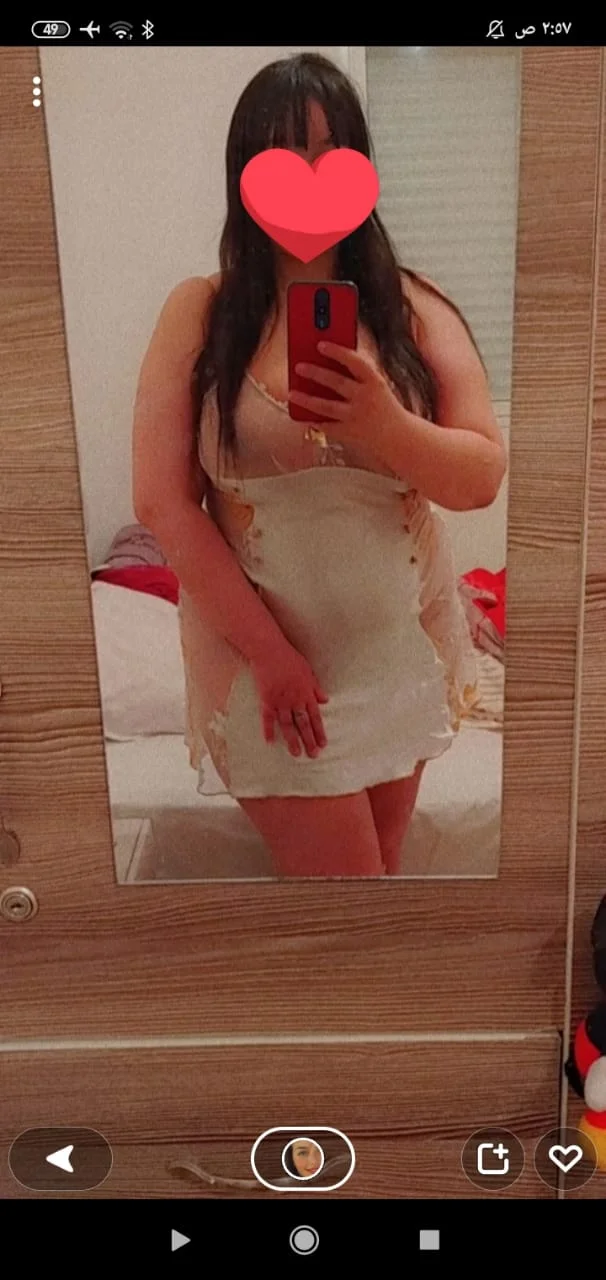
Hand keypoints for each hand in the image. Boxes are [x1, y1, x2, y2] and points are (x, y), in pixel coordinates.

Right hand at [250, 643, 328, 758]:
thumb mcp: (308, 671)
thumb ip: (316, 688)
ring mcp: (280, 701)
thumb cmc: (290, 658)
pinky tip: (270, 741)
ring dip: (292, 740)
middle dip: (309, 741)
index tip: (323, 744)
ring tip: (296, 754)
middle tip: (313, 755)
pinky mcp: (267, 700)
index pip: (315, 717)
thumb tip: (325, 700)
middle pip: (303, 724)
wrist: (269, 651)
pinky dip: (268, 730)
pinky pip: (268, 718)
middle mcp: (295, 700)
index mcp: (307, 693)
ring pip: (288, 725)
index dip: (319, 731)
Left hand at [288, 341, 401, 448]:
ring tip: (292, 393)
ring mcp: (356, 417)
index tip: (320, 344)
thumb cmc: (384, 406)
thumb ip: (358, 374)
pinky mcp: (349, 434)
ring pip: (326, 407)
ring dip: (306, 399)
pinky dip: (313, 420)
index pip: (355, 362)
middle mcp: (365, 399)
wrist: (398, 436)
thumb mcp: (377, 386)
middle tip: (298, 367)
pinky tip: (302, 415)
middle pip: (336, 382)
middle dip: (315, 373)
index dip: (337, 352)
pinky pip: (326, 426)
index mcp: (375, 382)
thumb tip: (329, 361)